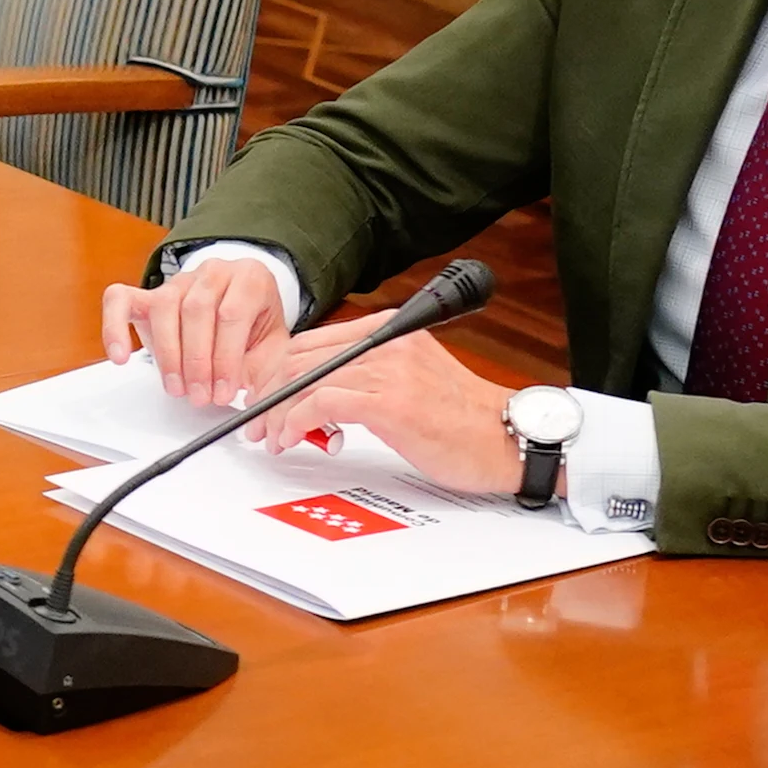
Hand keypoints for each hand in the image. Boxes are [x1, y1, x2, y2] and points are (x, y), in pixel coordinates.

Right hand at [102, 257, 304, 407]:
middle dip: (197, 362)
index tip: (224, 392)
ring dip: (168, 355)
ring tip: (177, 388)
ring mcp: (177, 280)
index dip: (227, 357)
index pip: (233, 314)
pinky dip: (114, 328)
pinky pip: (119, 300)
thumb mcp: (273, 348)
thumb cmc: (254, 328)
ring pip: (164, 308)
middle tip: (201, 397)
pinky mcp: (147, 293)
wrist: (239, 307)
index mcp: (249, 278)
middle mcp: (212, 272)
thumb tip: (265, 406)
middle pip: (197, 311)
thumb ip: (271, 372)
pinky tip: (120, 356)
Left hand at [278, 331, 522, 498]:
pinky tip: (292, 437)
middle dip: (267, 392)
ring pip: (304, 379)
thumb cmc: (463, 420)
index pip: (313, 340)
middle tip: (257, 422)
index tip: (264, 396)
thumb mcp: (412, 381)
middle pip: (300, 355)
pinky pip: (321, 402)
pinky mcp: (391, 402)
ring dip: (276, 413)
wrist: (509, 438)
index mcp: (390, 330)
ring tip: (270, 437)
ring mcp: (389, 369)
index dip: (278, 370)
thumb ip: (369, 376)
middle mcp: (387, 341)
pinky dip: (295, 421)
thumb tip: (318, 391)